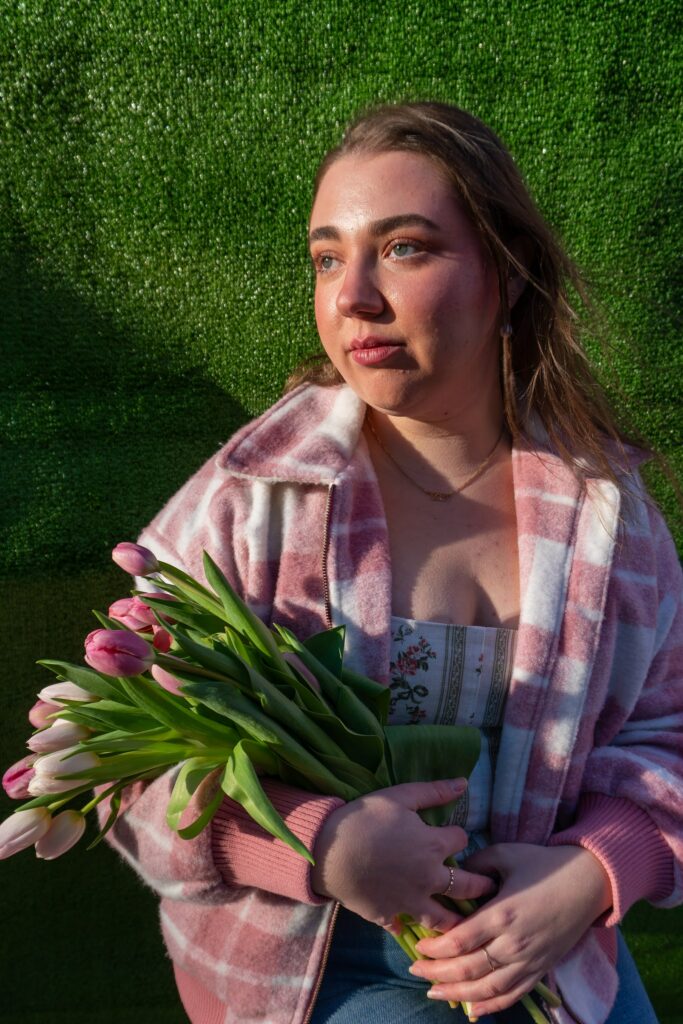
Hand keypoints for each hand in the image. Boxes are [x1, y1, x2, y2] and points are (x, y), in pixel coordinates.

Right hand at [310, 779, 496, 932]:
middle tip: (489, 887)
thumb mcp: (399, 796)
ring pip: (443, 918)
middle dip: (480, 885)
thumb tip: (463, 783)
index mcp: (433, 846)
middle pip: (467, 886)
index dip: (457, 836)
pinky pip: (404, 928)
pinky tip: (410, 928)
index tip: (452, 836)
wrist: (329, 852)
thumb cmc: (364, 819)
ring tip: (463, 922)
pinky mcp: (390, 916)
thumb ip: (433, 791)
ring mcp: (411, 901)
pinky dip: (408, 927)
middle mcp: (429, 878)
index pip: (462, 841)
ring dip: (455, 919)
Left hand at [409, 842, 612, 1016]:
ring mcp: (529, 961)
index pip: (460, 940)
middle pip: (468, 969)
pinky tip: (472, 1010)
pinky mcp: (541, 970)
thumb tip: (454, 874)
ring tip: (433, 992)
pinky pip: (513, 995)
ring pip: (487, 989)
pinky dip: (491, 1007)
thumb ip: (477, 864)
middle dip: (437, 973)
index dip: (435, 949)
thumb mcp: (506, 854)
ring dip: (457, 994)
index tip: (417, 947)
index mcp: (502, 913)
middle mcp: (514, 943)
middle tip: (414, 970)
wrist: (588, 882)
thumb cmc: (544, 864)